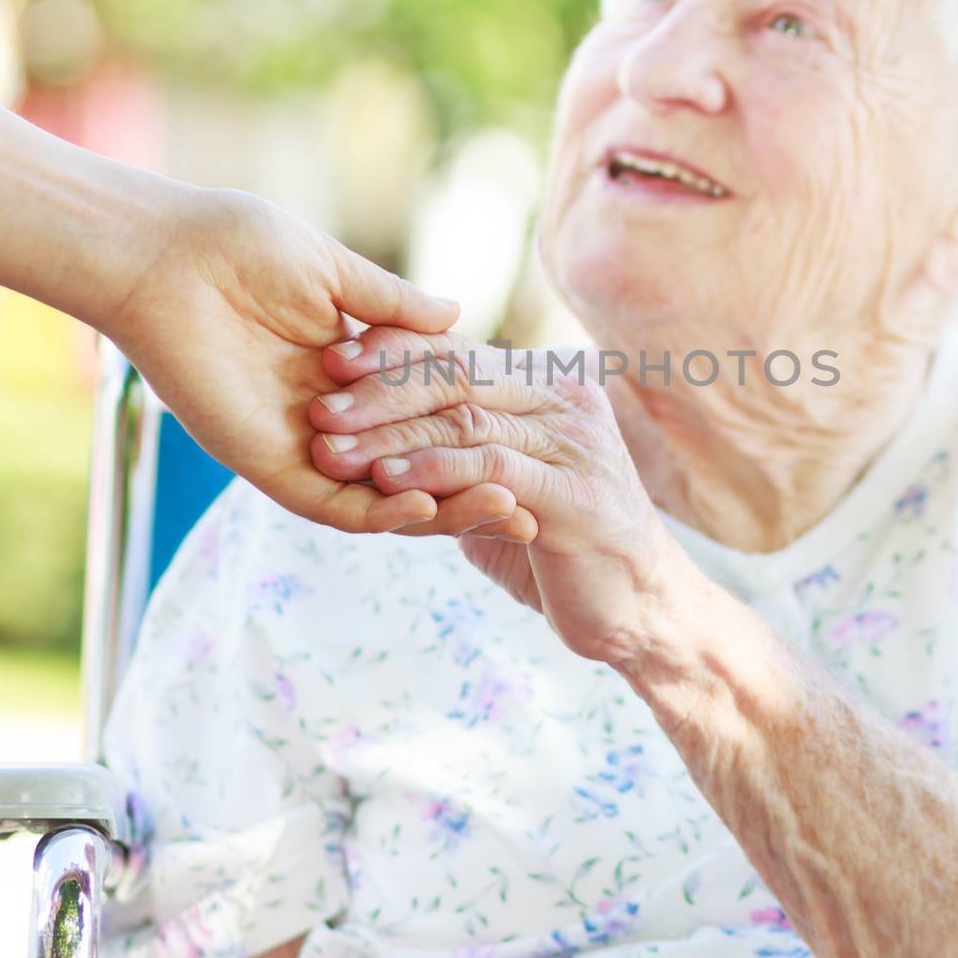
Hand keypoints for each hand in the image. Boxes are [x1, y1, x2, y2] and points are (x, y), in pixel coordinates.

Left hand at [108, 188, 521, 535]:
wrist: (166, 257)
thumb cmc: (237, 246)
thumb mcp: (334, 272)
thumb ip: (393, 305)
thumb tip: (456, 317)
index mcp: (342, 371)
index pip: (420, 418)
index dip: (471, 434)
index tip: (529, 441)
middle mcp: (325, 417)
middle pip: (410, 470)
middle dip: (471, 486)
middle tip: (530, 497)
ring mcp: (297, 445)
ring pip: (380, 500)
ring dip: (441, 512)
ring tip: (504, 509)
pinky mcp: (266, 462)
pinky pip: (332, 506)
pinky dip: (382, 513)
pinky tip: (430, 508)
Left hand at [309, 331, 677, 663]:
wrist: (640, 607)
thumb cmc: (564, 548)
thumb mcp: (506, 489)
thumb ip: (462, 453)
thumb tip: (384, 434)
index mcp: (549, 384)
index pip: (459, 350)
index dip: (392, 352)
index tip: (329, 360)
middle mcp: (565, 398)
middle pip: (457, 374)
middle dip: (380, 387)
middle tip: (317, 404)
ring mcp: (574, 441)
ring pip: (466, 418)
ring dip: (391, 433)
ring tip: (331, 449)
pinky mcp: (574, 492)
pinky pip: (490, 468)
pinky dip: (433, 470)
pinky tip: (385, 483)